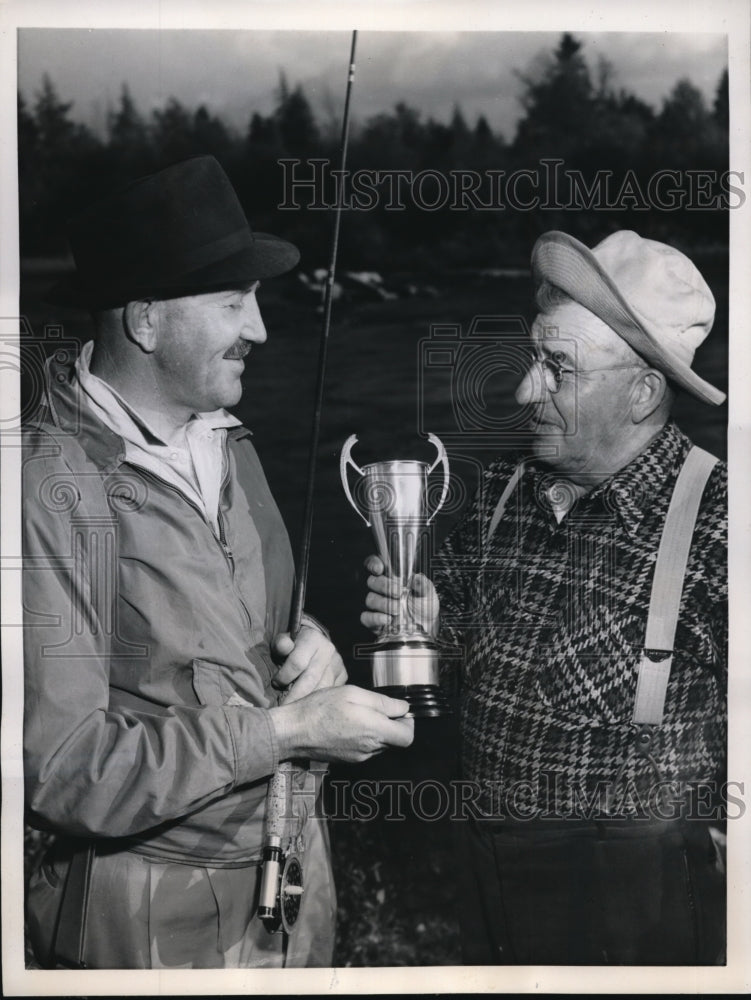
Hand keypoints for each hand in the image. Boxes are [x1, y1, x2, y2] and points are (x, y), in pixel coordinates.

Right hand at [269, 685, 414, 762]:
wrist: (293, 732)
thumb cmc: (320, 708)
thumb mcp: (352, 693)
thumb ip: (382, 703)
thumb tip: (403, 708)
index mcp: (374, 731)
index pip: (407, 737)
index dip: (408, 723)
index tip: (398, 711)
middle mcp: (370, 749)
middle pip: (395, 741)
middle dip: (392, 725)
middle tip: (376, 709)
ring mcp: (358, 758)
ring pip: (380, 745)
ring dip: (377, 731)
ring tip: (358, 715)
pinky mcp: (348, 761)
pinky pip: (366, 750)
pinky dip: (364, 738)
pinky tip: (348, 725)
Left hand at [271, 625, 346, 703]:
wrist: (314, 641)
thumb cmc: (294, 645)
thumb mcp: (283, 640)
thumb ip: (281, 644)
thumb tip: (284, 647)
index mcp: (312, 639)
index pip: (297, 663)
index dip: (284, 677)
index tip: (275, 684)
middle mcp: (328, 650)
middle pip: (311, 679)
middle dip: (295, 696)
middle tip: (284, 707)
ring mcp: (337, 663)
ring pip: (322, 688)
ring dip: (307, 701)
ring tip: (295, 710)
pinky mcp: (343, 674)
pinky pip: (331, 692)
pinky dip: (319, 701)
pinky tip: (309, 706)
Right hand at [360, 554, 438, 636]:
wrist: (426, 626)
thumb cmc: (424, 606)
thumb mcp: (428, 593)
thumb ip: (422, 584)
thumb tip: (415, 578)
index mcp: (393, 578)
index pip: (376, 565)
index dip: (374, 564)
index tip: (380, 568)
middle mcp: (382, 590)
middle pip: (372, 581)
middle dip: (384, 586)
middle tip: (398, 593)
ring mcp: (377, 605)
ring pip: (370, 599)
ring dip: (383, 603)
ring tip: (398, 609)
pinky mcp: (374, 620)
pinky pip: (366, 617)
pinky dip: (376, 618)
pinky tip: (388, 619)